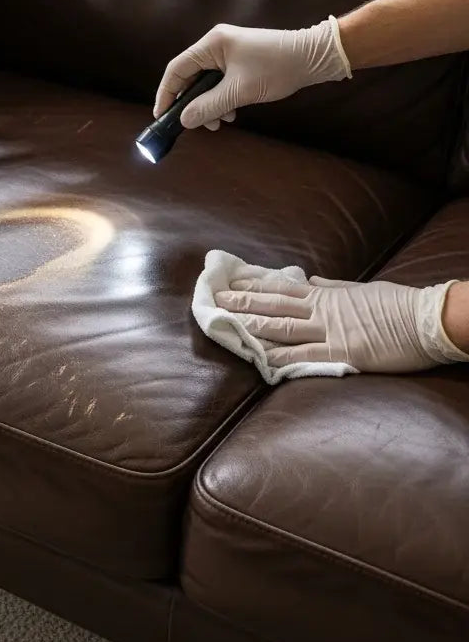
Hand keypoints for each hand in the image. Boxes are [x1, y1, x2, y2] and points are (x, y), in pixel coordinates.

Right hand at [154, 18, 350, 129]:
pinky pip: (220, 83)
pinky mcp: (240, 61)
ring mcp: (229, 53)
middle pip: (190, 77)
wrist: (315, 58)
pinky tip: (232, 112)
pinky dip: (222, 99)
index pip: (177, 69)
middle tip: (195, 124)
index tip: (162, 115)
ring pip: (206, 83)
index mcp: (212, 44)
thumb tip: (185, 120)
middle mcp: (216, 45)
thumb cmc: (278, 67)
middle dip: (192, 103)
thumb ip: (209, 106)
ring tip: (221, 121)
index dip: (167, 93)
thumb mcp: (240, 91)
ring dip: (209, 104)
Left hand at [215, 275, 468, 373]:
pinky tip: (261, 362)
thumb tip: (312, 279)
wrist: (426, 319)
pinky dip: (282, 359)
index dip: (252, 284)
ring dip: (251, 328)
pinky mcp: (342, 354)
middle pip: (273, 306)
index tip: (229, 282)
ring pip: (281, 329)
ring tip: (226, 326)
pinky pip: (305, 357)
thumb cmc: (397, 304)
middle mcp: (321, 311)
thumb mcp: (360, 288)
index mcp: (325, 294)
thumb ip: (333, 286)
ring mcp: (330, 333)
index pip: (280, 287)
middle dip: (242, 304)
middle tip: (215, 301)